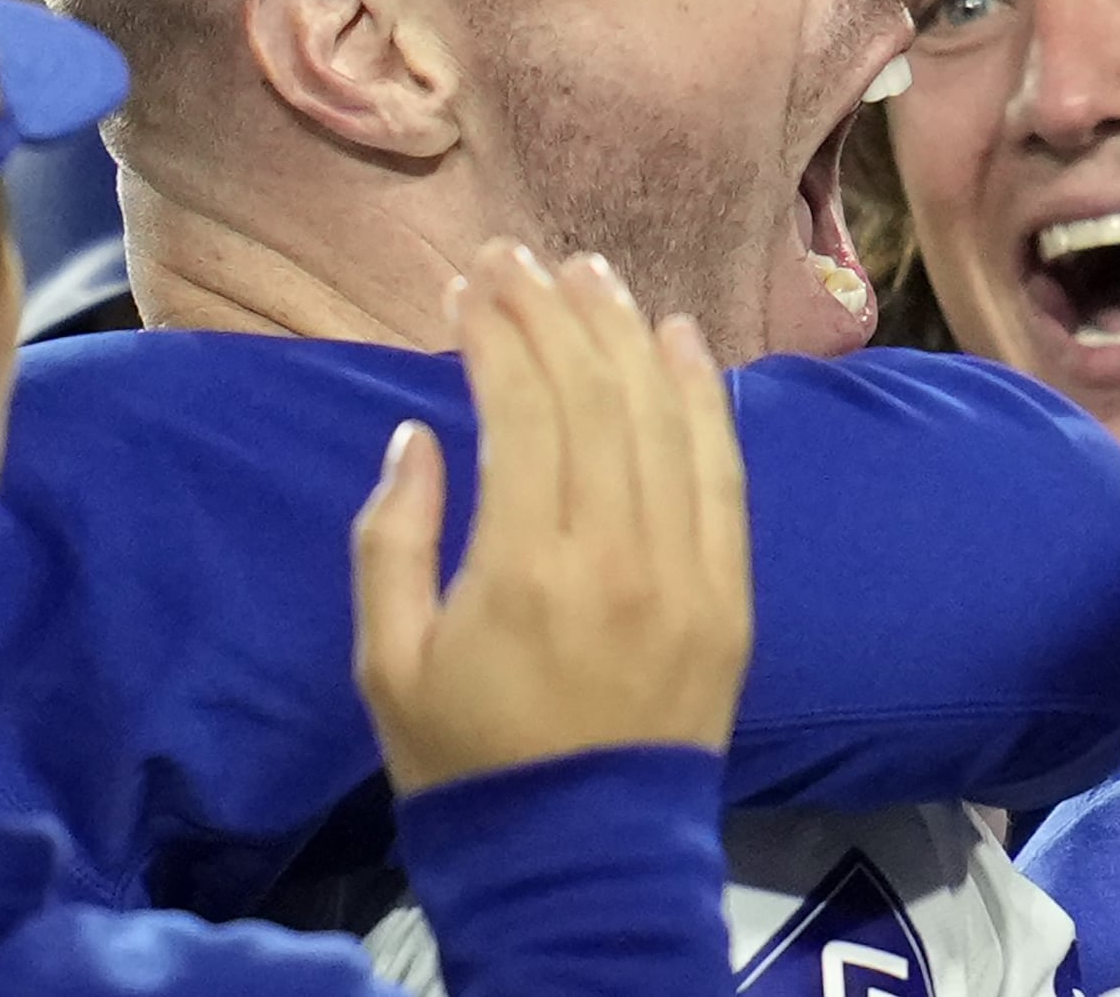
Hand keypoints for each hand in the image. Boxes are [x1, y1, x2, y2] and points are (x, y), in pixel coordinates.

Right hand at [353, 241, 752, 794]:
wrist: (581, 860)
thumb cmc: (467, 760)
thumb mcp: (387, 662)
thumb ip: (391, 539)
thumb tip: (421, 432)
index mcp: (525, 568)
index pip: (524, 407)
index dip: (498, 330)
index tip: (471, 283)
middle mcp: (618, 553)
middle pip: (596, 393)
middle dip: (554, 310)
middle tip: (521, 259)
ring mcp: (687, 569)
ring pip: (664, 416)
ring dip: (626, 331)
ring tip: (591, 274)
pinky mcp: (731, 590)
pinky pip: (723, 470)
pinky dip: (703, 395)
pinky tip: (680, 338)